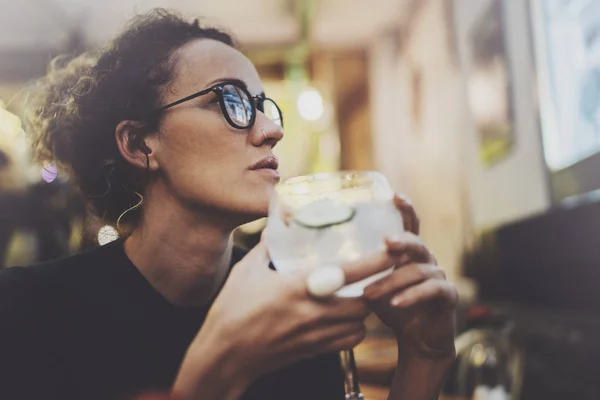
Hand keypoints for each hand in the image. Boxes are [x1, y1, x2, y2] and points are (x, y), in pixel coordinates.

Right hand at [173, 233, 390, 398]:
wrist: (224, 355)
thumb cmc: (231, 310)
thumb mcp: (247, 271)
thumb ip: (267, 247)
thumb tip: (277, 224)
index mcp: (297, 286)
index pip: (348, 272)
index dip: (376, 262)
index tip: (392, 251)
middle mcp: (312, 311)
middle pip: (364, 302)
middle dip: (373, 288)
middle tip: (373, 275)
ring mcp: (314, 334)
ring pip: (360, 324)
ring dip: (364, 310)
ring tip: (359, 296)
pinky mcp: (313, 350)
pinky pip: (348, 342)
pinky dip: (353, 331)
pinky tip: (344, 320)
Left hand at [362, 195, 456, 359]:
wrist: (419, 338)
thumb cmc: (394, 306)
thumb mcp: (374, 286)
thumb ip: (362, 274)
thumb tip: (327, 267)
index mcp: (410, 253)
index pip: (410, 226)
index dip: (406, 209)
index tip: (395, 196)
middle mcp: (427, 259)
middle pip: (416, 243)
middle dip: (401, 241)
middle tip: (386, 242)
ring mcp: (439, 276)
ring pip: (417, 270)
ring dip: (391, 282)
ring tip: (368, 295)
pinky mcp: (448, 295)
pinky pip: (431, 290)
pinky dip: (411, 296)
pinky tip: (395, 304)